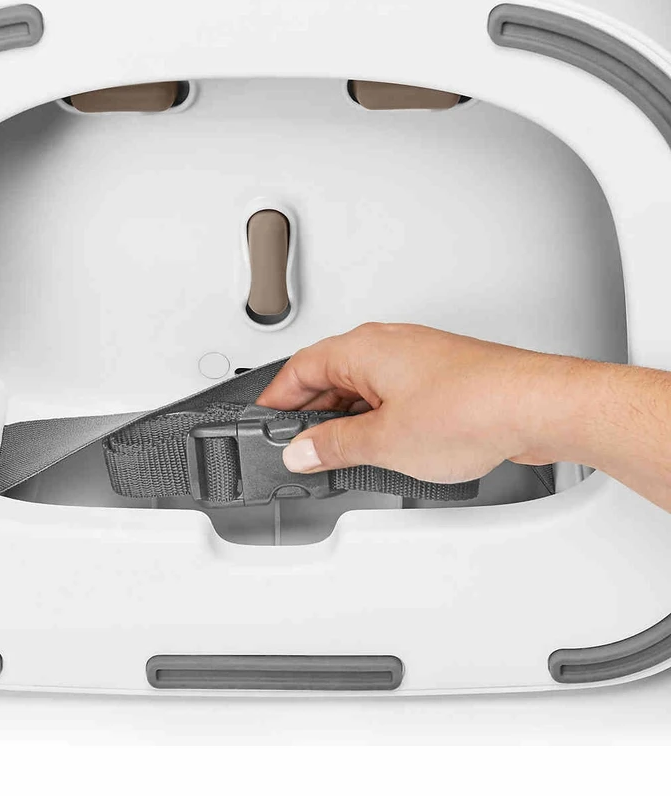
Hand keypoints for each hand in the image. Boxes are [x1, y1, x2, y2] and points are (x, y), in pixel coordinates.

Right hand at [256, 323, 577, 482]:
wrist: (536, 405)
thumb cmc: (473, 407)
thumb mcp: (384, 440)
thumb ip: (334, 447)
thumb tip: (304, 451)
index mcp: (362, 348)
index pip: (298, 369)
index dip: (276, 401)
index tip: (265, 425)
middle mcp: (387, 344)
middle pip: (329, 375)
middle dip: (311, 414)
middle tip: (301, 450)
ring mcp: (416, 359)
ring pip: (362, 385)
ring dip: (346, 418)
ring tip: (342, 456)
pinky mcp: (440, 376)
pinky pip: (392, 393)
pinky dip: (377, 417)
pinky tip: (383, 446)